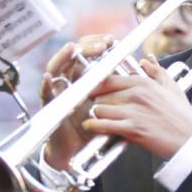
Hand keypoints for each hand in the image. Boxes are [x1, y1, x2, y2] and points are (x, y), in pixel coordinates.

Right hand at [40, 35, 115, 170]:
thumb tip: (146, 65)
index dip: (99, 44)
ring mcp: (59, 91)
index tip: (113, 41)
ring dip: (63, 57)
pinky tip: (48, 78)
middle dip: (86, 48)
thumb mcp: (115, 104)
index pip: (90, 54)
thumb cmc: (96, 127)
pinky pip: (45, 94)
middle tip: (100, 46)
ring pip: (57, 68)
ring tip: (72, 48)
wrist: (79, 151)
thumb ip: (127, 86)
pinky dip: (45, 85)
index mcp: (86, 77)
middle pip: (74, 56)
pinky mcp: (50, 105)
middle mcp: (71, 80)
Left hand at [84, 55, 191, 159]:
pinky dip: (95, 126)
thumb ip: (157, 72)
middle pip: (102, 94)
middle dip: (96, 101)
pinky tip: (91, 126)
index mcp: (144, 83)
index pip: (109, 79)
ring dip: (96, 114)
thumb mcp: (172, 88)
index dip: (97, 86)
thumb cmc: (182, 116)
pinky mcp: (132, 129)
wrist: (190, 140)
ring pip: (100, 109)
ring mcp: (134, 112)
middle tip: (94, 106)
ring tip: (96, 117)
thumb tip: (146, 60)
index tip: (93, 91)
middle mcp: (137, 94)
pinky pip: (104, 125)